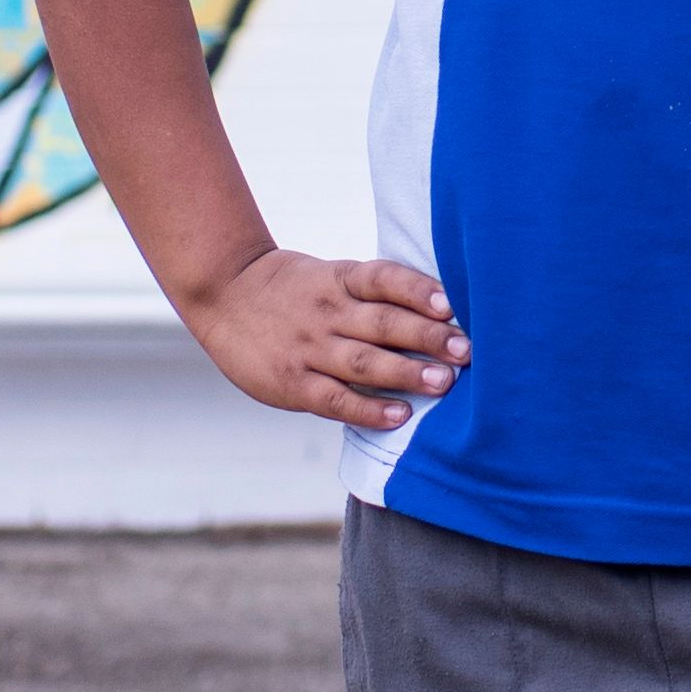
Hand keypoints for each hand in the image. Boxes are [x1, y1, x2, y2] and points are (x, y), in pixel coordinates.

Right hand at [179, 250, 466, 430]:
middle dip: (428, 337)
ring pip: (364, 361)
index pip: (384, 279)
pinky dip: (369, 408)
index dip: (419, 290)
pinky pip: (336, 398)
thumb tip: (440, 313)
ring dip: (407, 372)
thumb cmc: (292, 289)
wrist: (224, 294)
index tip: (452, 304)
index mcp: (340, 280)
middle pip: (384, 322)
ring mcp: (309, 348)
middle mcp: (328, 311)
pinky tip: (399, 415)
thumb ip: (372, 294)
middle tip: (467, 350)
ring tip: (444, 382)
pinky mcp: (293, 383)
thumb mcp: (329, 275)